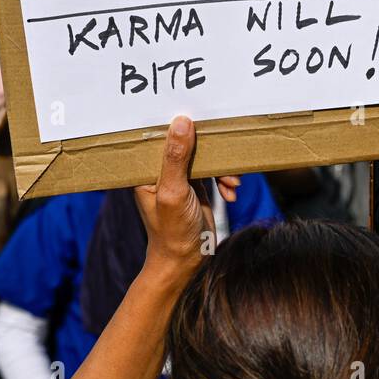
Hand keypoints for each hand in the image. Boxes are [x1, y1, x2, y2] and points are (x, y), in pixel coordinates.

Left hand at [132, 116, 237, 286]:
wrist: (187, 261)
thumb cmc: (172, 231)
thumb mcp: (174, 192)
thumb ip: (177, 158)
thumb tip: (182, 122)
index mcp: (146, 169)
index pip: (161, 135)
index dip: (179, 124)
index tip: (201, 116)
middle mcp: (161, 170)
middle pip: (186, 143)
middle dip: (210, 148)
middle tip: (225, 153)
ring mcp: (180, 177)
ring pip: (204, 156)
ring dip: (222, 168)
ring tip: (232, 184)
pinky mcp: (196, 185)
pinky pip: (214, 171)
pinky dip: (225, 180)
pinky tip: (231, 193)